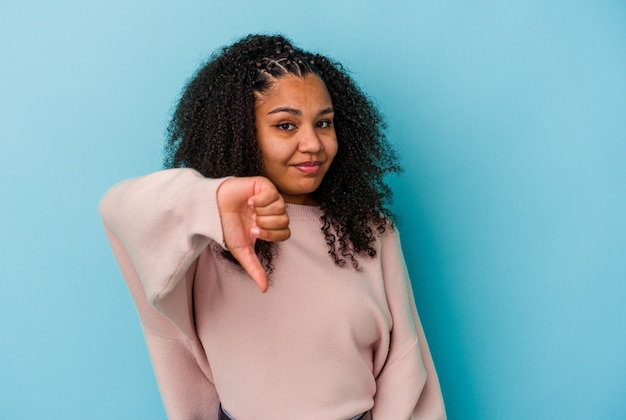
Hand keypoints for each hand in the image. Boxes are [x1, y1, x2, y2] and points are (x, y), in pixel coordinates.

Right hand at [216, 177, 289, 291]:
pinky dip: (260, 199)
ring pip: (281, 208)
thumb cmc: (227, 227)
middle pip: (284, 221)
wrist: (212, 208)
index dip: (271, 234)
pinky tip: (249, 201)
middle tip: (251, 221)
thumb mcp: (241, 250)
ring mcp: (269, 197)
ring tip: (249, 210)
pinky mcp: (264, 185)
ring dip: (262, 212)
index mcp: (270, 226)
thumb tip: (264, 289)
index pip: (285, 233)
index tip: (253, 231)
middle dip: (265, 224)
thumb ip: (254, 268)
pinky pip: (273, 194)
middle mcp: (272, 212)